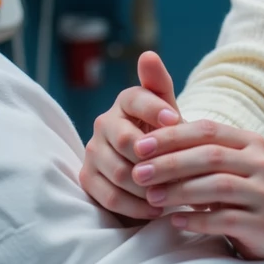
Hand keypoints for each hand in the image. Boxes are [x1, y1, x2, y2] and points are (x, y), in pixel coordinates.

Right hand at [80, 51, 180, 222]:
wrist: (155, 169)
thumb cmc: (167, 136)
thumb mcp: (170, 111)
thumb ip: (160, 85)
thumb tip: (148, 54)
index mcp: (126, 101)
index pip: (135, 97)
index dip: (155, 109)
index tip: (176, 121)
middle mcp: (104, 122)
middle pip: (125, 139)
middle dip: (152, 156)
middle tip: (176, 168)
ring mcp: (92, 150)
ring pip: (117, 170)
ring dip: (147, 185)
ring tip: (172, 194)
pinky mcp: (87, 177)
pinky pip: (108, 195)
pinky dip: (134, 205)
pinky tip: (156, 209)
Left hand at [131, 118, 263, 258]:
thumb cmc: (237, 193)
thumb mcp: (222, 167)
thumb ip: (193, 151)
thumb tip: (143, 142)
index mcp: (251, 142)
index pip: (207, 130)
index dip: (171, 137)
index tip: (139, 147)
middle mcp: (262, 163)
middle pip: (211, 156)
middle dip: (170, 164)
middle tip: (139, 174)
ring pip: (218, 186)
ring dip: (180, 191)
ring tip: (151, 198)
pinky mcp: (263, 224)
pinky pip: (225, 219)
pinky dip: (197, 220)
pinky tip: (175, 220)